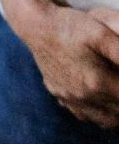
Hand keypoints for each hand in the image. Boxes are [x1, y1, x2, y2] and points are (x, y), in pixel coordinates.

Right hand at [18, 5, 118, 128]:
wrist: (34, 23)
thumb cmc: (70, 26)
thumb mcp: (102, 33)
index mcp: (97, 83)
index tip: (118, 72)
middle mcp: (82, 96)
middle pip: (118, 112)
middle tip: (118, 81)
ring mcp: (68, 97)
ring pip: (103, 119)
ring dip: (115, 111)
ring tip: (116, 95)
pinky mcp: (58, 93)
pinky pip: (82, 114)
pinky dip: (94, 112)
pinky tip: (97, 99)